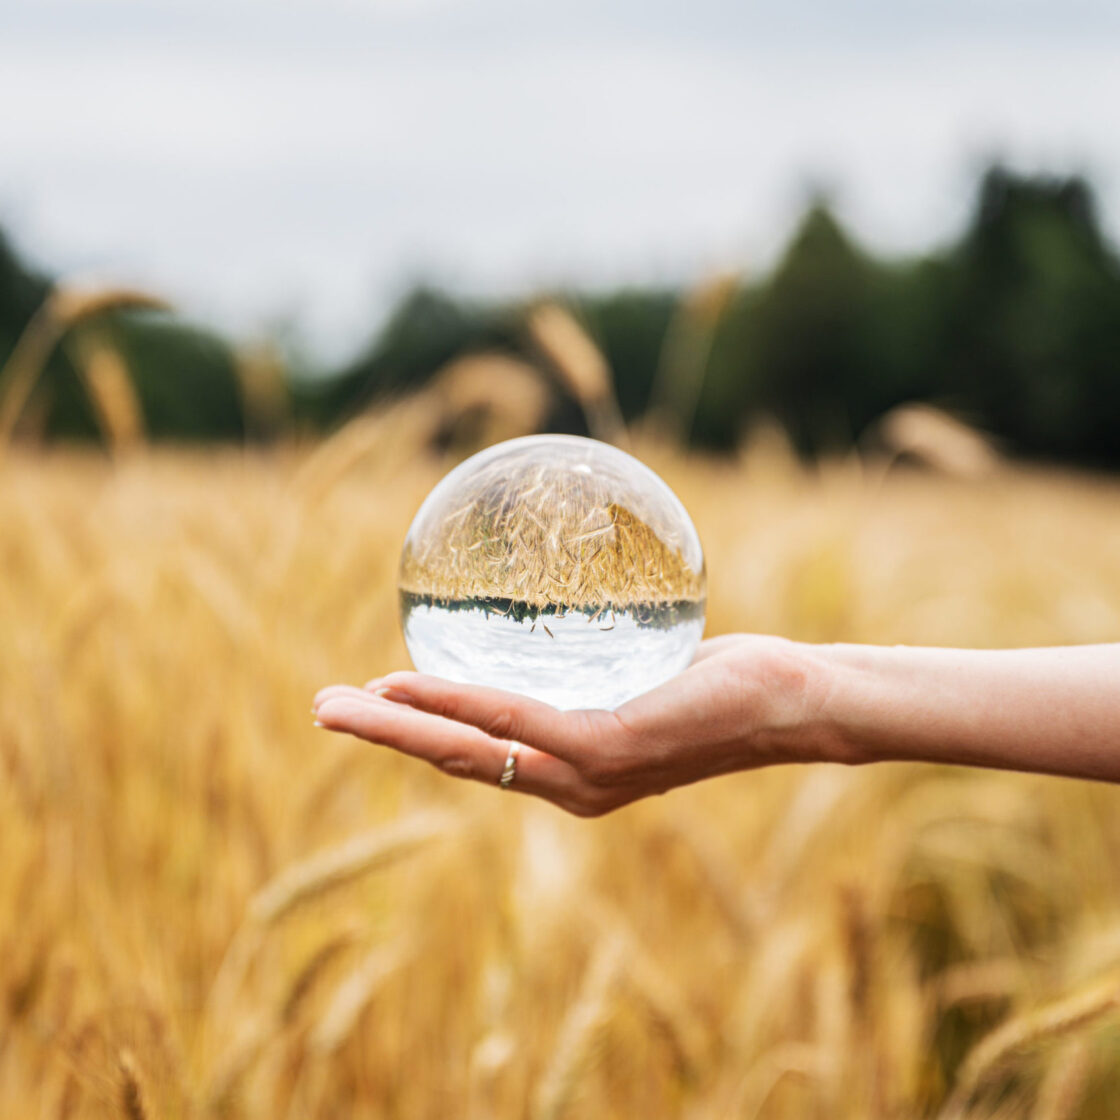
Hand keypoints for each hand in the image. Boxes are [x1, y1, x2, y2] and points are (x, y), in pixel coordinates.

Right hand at [312, 635, 823, 816]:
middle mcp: (570, 783)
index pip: (478, 751)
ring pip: (466, 747)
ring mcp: (585, 776)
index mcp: (574, 767)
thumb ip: (597, 666)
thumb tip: (563, 622)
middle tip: (319, 708)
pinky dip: (452, 700)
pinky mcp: (606, 753)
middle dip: (382, 734)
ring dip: (394, 723)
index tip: (370, 698)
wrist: (794, 704)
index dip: (418, 729)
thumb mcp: (644, 673)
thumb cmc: (725, 681)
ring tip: (334, 703)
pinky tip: (405, 683)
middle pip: (454, 758)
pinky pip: (512, 719)